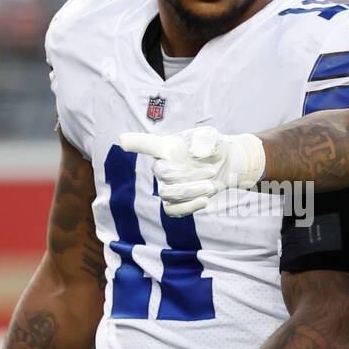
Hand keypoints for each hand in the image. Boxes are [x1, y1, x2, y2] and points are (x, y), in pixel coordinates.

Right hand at [118, 127, 264, 216]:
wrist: (224, 166)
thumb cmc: (213, 147)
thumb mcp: (212, 138)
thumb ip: (204, 141)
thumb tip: (194, 154)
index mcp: (165, 147)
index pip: (146, 144)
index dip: (134, 142)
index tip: (123, 140)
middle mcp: (161, 166)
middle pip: (164, 174)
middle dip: (190, 175)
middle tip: (211, 172)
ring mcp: (165, 186)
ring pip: (169, 194)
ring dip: (192, 191)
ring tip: (210, 186)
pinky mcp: (174, 202)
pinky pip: (172, 211)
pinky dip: (188, 208)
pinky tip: (205, 201)